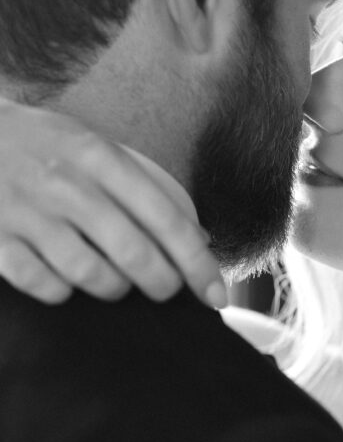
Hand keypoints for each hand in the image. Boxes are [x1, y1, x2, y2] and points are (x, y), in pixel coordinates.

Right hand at [0, 99, 225, 306]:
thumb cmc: (39, 146)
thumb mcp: (91, 147)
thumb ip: (140, 188)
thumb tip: (197, 238)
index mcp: (98, 156)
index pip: (165, 219)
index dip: (197, 264)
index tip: (215, 296)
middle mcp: (66, 184)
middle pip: (135, 254)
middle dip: (161, 283)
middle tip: (162, 288)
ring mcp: (27, 213)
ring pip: (93, 276)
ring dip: (113, 288)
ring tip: (112, 280)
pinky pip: (47, 287)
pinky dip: (63, 292)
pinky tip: (63, 278)